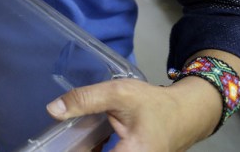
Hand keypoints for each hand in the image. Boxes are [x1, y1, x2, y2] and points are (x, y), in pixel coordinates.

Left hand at [46, 77, 219, 150]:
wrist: (187, 113)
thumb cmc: (156, 104)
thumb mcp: (118, 94)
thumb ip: (85, 100)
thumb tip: (52, 110)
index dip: (75, 150)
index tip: (59, 144)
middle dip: (80, 147)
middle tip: (64, 140)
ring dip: (88, 148)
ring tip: (73, 140)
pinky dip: (98, 150)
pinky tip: (88, 142)